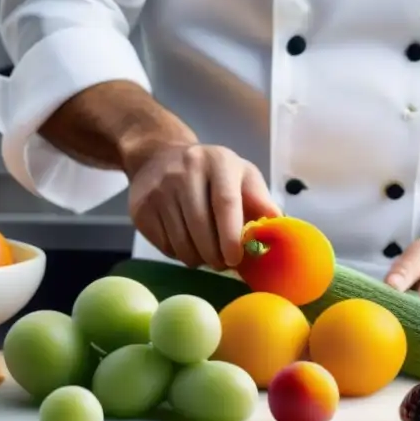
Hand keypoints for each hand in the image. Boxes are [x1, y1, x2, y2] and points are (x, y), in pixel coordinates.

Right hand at [127, 144, 281, 270]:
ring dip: (197, 259)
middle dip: (215, 255)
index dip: (232, 236)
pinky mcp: (141, 207)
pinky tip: (186, 244)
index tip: (236, 259)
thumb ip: (261, 201)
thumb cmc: (211, 172)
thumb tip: (279, 229)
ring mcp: (159, 188)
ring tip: (206, 256)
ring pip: (181, 240)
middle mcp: (186, 170)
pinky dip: (179, 254)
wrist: (158, 155)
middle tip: (223, 264)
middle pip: (201, 226)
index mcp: (218, 162)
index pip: (226, 203)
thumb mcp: (241, 176)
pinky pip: (164, 245)